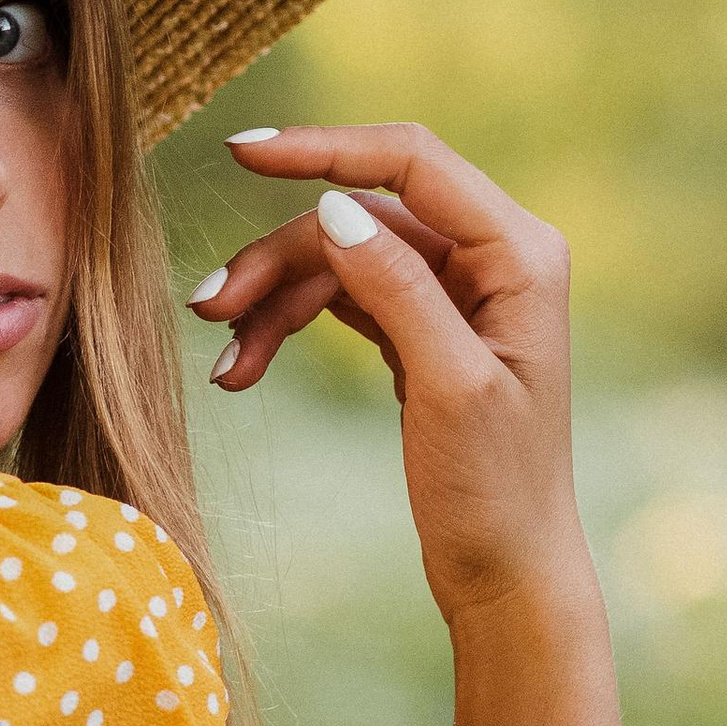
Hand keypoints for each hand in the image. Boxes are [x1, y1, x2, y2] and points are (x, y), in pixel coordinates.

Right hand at [192, 123, 589, 627]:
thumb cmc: (496, 492)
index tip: (242, 154)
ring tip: (224, 365)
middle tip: (207, 310)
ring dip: (274, 301)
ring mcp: (453, 295)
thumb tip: (335, 208)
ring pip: (340, 260)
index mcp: (520, 254)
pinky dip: (289, 326)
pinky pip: (341, 301)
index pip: (411, 164)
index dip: (325, 150)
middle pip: (360, 217)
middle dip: (280, 258)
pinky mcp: (420, 331)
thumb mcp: (449, 387)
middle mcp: (492, 259)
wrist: (507, 575)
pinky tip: (245, 369)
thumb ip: (399, 290)